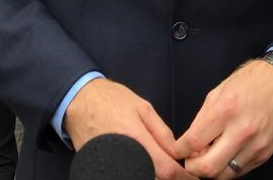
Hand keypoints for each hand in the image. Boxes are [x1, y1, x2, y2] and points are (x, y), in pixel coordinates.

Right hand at [64, 78, 195, 179]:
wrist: (79, 102)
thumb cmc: (110, 101)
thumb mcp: (143, 108)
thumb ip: (162, 133)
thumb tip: (178, 153)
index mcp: (137, 139)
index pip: (166, 170)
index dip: (183, 177)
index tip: (193, 178)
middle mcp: (124, 157)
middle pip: (154, 179)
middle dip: (168, 176)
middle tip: (177, 170)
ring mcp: (111, 166)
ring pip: (141, 178)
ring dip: (153, 174)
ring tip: (160, 164)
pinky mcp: (101, 170)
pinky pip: (125, 174)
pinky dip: (138, 172)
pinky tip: (144, 165)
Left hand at [174, 59, 272, 178]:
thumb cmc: (250, 83)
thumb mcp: (218, 91)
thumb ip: (202, 119)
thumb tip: (189, 142)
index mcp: (226, 110)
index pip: (193, 142)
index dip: (179, 150)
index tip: (177, 150)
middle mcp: (241, 131)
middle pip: (208, 167)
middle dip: (193, 167)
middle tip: (191, 159)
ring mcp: (255, 146)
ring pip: (225, 175)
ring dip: (212, 170)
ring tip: (209, 157)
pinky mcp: (265, 155)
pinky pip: (240, 172)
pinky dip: (228, 168)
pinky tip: (226, 156)